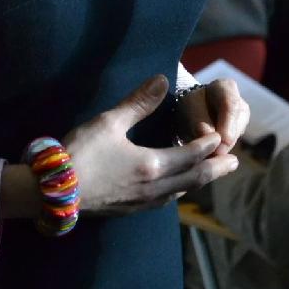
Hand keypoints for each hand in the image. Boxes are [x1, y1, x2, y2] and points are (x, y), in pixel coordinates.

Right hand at [63, 75, 238, 215]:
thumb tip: (162, 79)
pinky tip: (174, 189)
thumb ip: (139, 102)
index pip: (191, 154)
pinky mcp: (129, 209)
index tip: (222, 138)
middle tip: (235, 163)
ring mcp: (142, 202)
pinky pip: (164, 201)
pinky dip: (179, 191)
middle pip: (194, 178)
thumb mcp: (109, 122)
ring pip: (180, 193)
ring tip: (209, 174)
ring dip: (199, 182)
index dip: (209, 145)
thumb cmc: (82, 152)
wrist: (54, 191)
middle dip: (216, 169)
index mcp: (152, 164)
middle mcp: (154, 188)